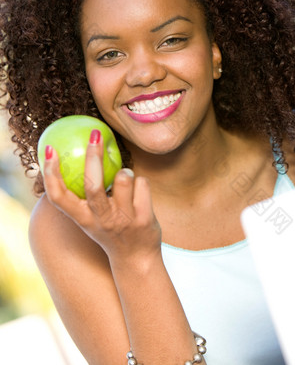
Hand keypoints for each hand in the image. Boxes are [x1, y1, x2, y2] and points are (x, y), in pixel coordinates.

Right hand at [42, 130, 161, 266]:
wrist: (137, 261)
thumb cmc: (110, 231)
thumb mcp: (90, 219)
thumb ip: (82, 197)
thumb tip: (73, 161)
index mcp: (82, 219)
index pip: (58, 197)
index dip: (51, 173)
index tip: (49, 149)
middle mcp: (100, 220)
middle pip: (93, 185)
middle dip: (93, 156)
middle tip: (95, 134)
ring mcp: (123, 220)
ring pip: (124, 178)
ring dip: (126, 171)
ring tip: (126, 180)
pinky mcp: (144, 219)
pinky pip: (142, 183)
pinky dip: (141, 183)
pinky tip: (140, 195)